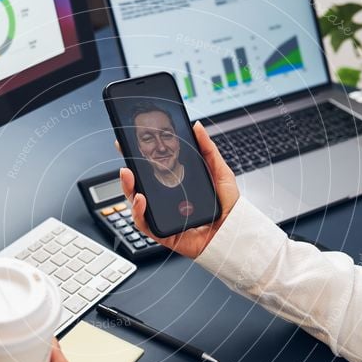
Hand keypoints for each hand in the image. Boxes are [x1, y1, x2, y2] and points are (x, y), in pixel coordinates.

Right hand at [118, 121, 239, 258]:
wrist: (235, 231)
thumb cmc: (229, 206)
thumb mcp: (220, 172)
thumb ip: (208, 149)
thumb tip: (197, 127)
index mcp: (176, 187)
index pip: (151, 172)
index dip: (137, 160)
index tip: (128, 144)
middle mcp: (166, 202)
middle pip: (139, 188)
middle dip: (127, 174)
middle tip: (126, 160)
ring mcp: (163, 218)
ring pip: (137, 205)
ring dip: (129, 190)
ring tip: (130, 177)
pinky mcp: (164, 234)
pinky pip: (145, 225)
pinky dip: (139, 212)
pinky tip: (142, 200)